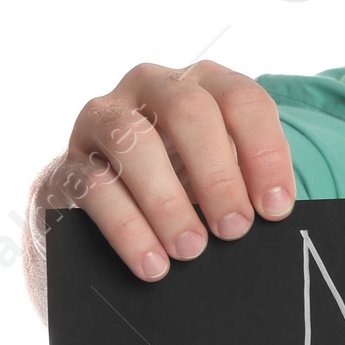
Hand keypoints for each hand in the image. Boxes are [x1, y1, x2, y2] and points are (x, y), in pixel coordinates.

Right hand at [39, 61, 295, 280]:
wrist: (113, 202)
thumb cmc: (188, 182)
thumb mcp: (224, 172)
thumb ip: (248, 182)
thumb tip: (275, 214)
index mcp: (202, 82)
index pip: (242, 100)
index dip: (264, 153)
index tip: (276, 208)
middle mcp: (151, 86)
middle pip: (188, 110)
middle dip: (217, 175)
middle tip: (234, 229)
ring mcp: (103, 119)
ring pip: (133, 142)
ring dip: (168, 202)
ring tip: (191, 249)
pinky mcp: (68, 161)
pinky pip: (94, 187)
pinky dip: (127, 229)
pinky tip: (153, 262)